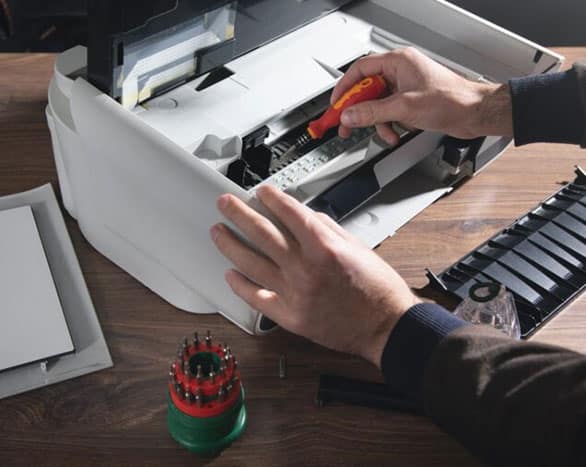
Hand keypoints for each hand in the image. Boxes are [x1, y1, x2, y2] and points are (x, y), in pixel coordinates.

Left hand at [211, 185, 419, 367]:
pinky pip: (257, 298)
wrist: (386, 326)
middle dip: (239, 213)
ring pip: (252, 263)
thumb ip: (328, 229)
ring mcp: (295, 293)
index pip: (289, 213)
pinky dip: (240, 286)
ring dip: (231, 244)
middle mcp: (305, 267)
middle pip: (263, 233)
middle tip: (225, 204)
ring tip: (218, 232)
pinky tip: (230, 274)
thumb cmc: (378, 288)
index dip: (271, 198)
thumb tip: (306, 216)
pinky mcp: (290, 316)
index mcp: (324, 246)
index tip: (260, 192)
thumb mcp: (358, 247)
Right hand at [332, 47, 512, 144]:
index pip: (360, 70)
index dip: (344, 88)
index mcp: (398, 62)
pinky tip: (397, 133)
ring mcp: (405, 88)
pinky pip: (389, 114)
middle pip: (366, 91)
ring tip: (386, 134)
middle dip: (358, 111)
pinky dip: (390, 126)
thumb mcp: (404, 108)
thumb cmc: (451, 100)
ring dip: (378, 123)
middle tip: (346, 126)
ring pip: (377, 106)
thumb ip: (373, 112)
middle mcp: (400, 72)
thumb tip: (350, 115)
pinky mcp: (410, 102)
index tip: (335, 105)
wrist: (474, 113)